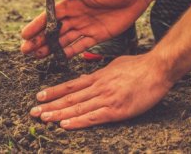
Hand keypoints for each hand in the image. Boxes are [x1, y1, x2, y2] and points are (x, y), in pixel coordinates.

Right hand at [21, 0, 148, 58]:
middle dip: (39, 40)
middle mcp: (77, 15)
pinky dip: (68, 52)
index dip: (37, 25)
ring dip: (50, 47)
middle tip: (25, 50)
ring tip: (36, 56)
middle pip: (54, 30)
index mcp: (74, 2)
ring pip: (64, 40)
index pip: (51, 15)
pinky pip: (80, 46)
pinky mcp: (97, 35)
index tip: (25, 35)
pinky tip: (57, 58)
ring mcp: (86, 26)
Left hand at [29, 53, 173, 128]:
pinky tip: (65, 125)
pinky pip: (93, 117)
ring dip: (58, 114)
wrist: (158, 69)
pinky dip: (77, 121)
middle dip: (50, 105)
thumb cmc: (140, 66)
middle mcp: (99, 87)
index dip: (54, 92)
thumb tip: (86, 79)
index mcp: (99, 77)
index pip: (71, 86)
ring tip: (43, 118)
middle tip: (33, 112)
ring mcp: (107, 98)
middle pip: (70, 98)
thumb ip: (101, 73)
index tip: (39, 97)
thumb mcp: (115, 65)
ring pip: (77, 108)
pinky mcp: (116, 109)